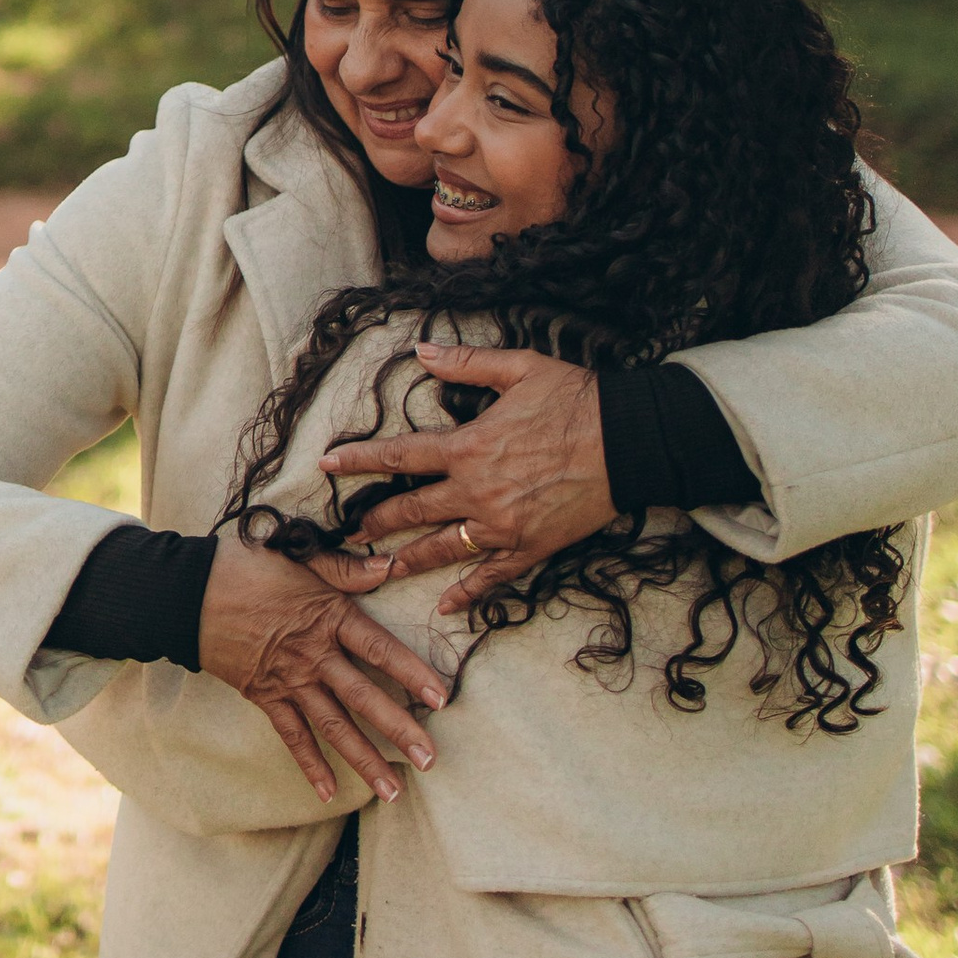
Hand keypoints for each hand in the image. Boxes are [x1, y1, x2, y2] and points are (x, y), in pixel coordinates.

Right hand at [195, 525, 450, 806]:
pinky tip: (329, 793)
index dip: (412, 673)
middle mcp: (314, 656)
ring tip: (393, 792)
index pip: (379, 649)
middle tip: (430, 760)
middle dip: (398, 731)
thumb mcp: (298, 556)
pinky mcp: (266, 697)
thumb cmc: (247, 568)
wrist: (188, 593)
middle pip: (363, 698)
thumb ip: (346, 568)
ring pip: (333, 727)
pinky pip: (291, 737)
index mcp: (329, 618)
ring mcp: (289, 681)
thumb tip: (392, 565)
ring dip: (363, 760)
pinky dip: (310, 765)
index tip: (441, 699)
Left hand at [323, 350, 613, 612]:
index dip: (359, 461)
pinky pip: (492, 577)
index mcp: (468, 447)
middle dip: (375, 523)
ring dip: (406, 562)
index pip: (398, 457)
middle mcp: (476, 492)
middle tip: (349, 534)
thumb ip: (466, 364)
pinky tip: (448, 606)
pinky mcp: (531, 548)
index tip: (326, 466)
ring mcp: (502, 526)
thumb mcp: (520, 368)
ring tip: (377, 572)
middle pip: (411, 512)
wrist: (631, 442)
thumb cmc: (577, 400)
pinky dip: (468, 593)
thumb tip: (423, 351)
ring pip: (442, 549)